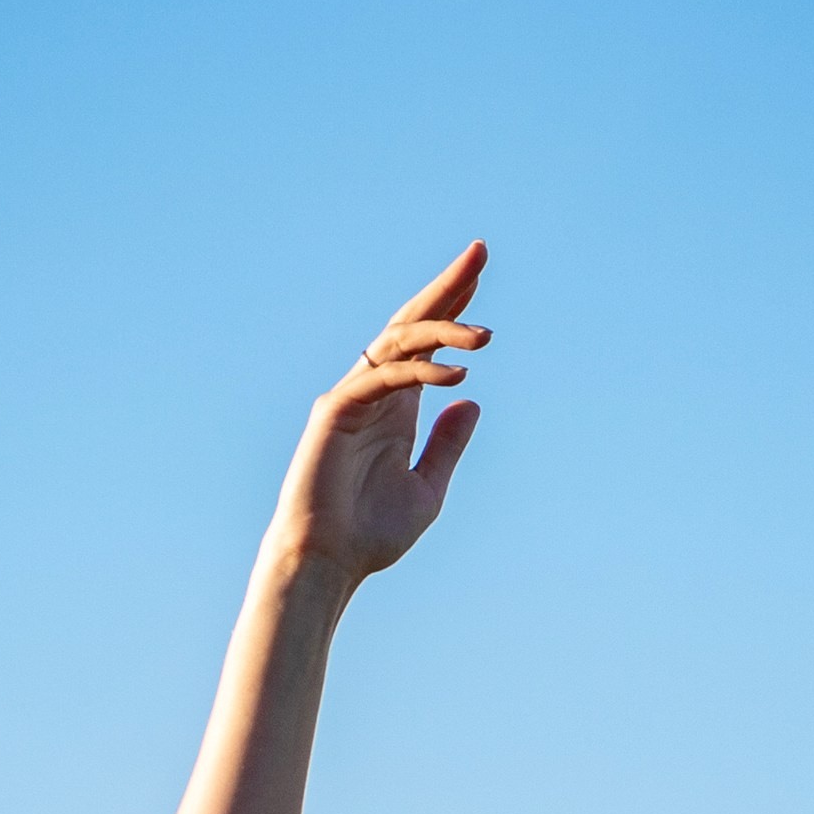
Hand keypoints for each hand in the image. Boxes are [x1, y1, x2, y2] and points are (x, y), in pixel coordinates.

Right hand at [263, 242, 489, 588]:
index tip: (479, 275)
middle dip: (447, 287)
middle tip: (481, 250)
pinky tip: (457, 375)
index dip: (453, 307)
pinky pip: (385, 378)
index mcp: (396, 408)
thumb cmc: (368, 535)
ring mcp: (352, 397)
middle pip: (412, 324)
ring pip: (399, 342)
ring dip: (444, 329)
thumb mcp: (427, 489)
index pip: (427, 343)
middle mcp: (374, 393)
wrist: (327, 563)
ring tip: (486, 333)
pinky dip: (421, 372)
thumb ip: (447, 445)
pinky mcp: (336, 410)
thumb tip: (474, 403)